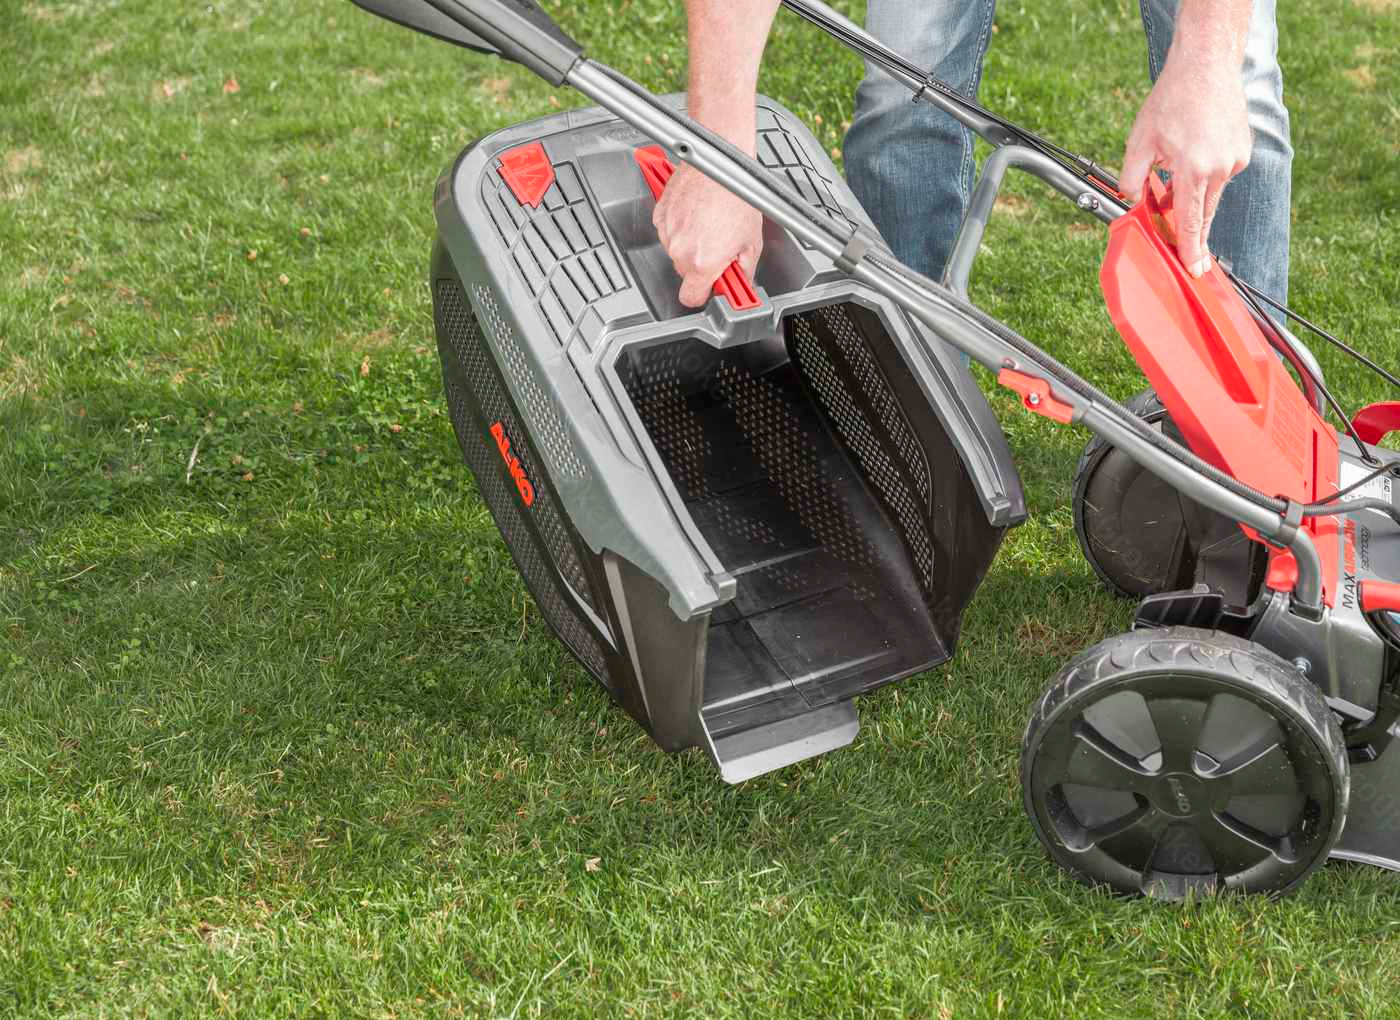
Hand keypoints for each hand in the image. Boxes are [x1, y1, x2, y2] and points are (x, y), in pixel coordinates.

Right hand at [652, 162, 762, 307]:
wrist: (722, 162)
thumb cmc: (738, 196)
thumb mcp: (752, 242)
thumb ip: (744, 272)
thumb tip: (741, 284)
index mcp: (702, 262)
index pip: (691, 298)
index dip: (704, 293)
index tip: (714, 285)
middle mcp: (680, 250)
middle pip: (685, 273)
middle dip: (702, 264)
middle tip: (719, 245)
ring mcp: (668, 231)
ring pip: (677, 251)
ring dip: (691, 243)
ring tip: (711, 223)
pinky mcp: (661, 213)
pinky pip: (669, 231)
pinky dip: (682, 226)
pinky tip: (699, 213)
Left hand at [1119, 58, 1251, 276]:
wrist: (1205, 66)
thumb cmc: (1171, 101)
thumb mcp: (1139, 142)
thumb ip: (1132, 178)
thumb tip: (1131, 203)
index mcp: (1193, 168)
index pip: (1191, 220)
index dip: (1190, 248)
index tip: (1194, 269)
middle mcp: (1220, 167)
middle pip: (1203, 213)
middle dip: (1193, 233)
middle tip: (1193, 260)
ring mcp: (1235, 159)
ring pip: (1211, 195)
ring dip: (1193, 198)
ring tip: (1175, 177)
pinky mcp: (1243, 151)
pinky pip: (1219, 176)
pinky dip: (1204, 177)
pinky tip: (1191, 156)